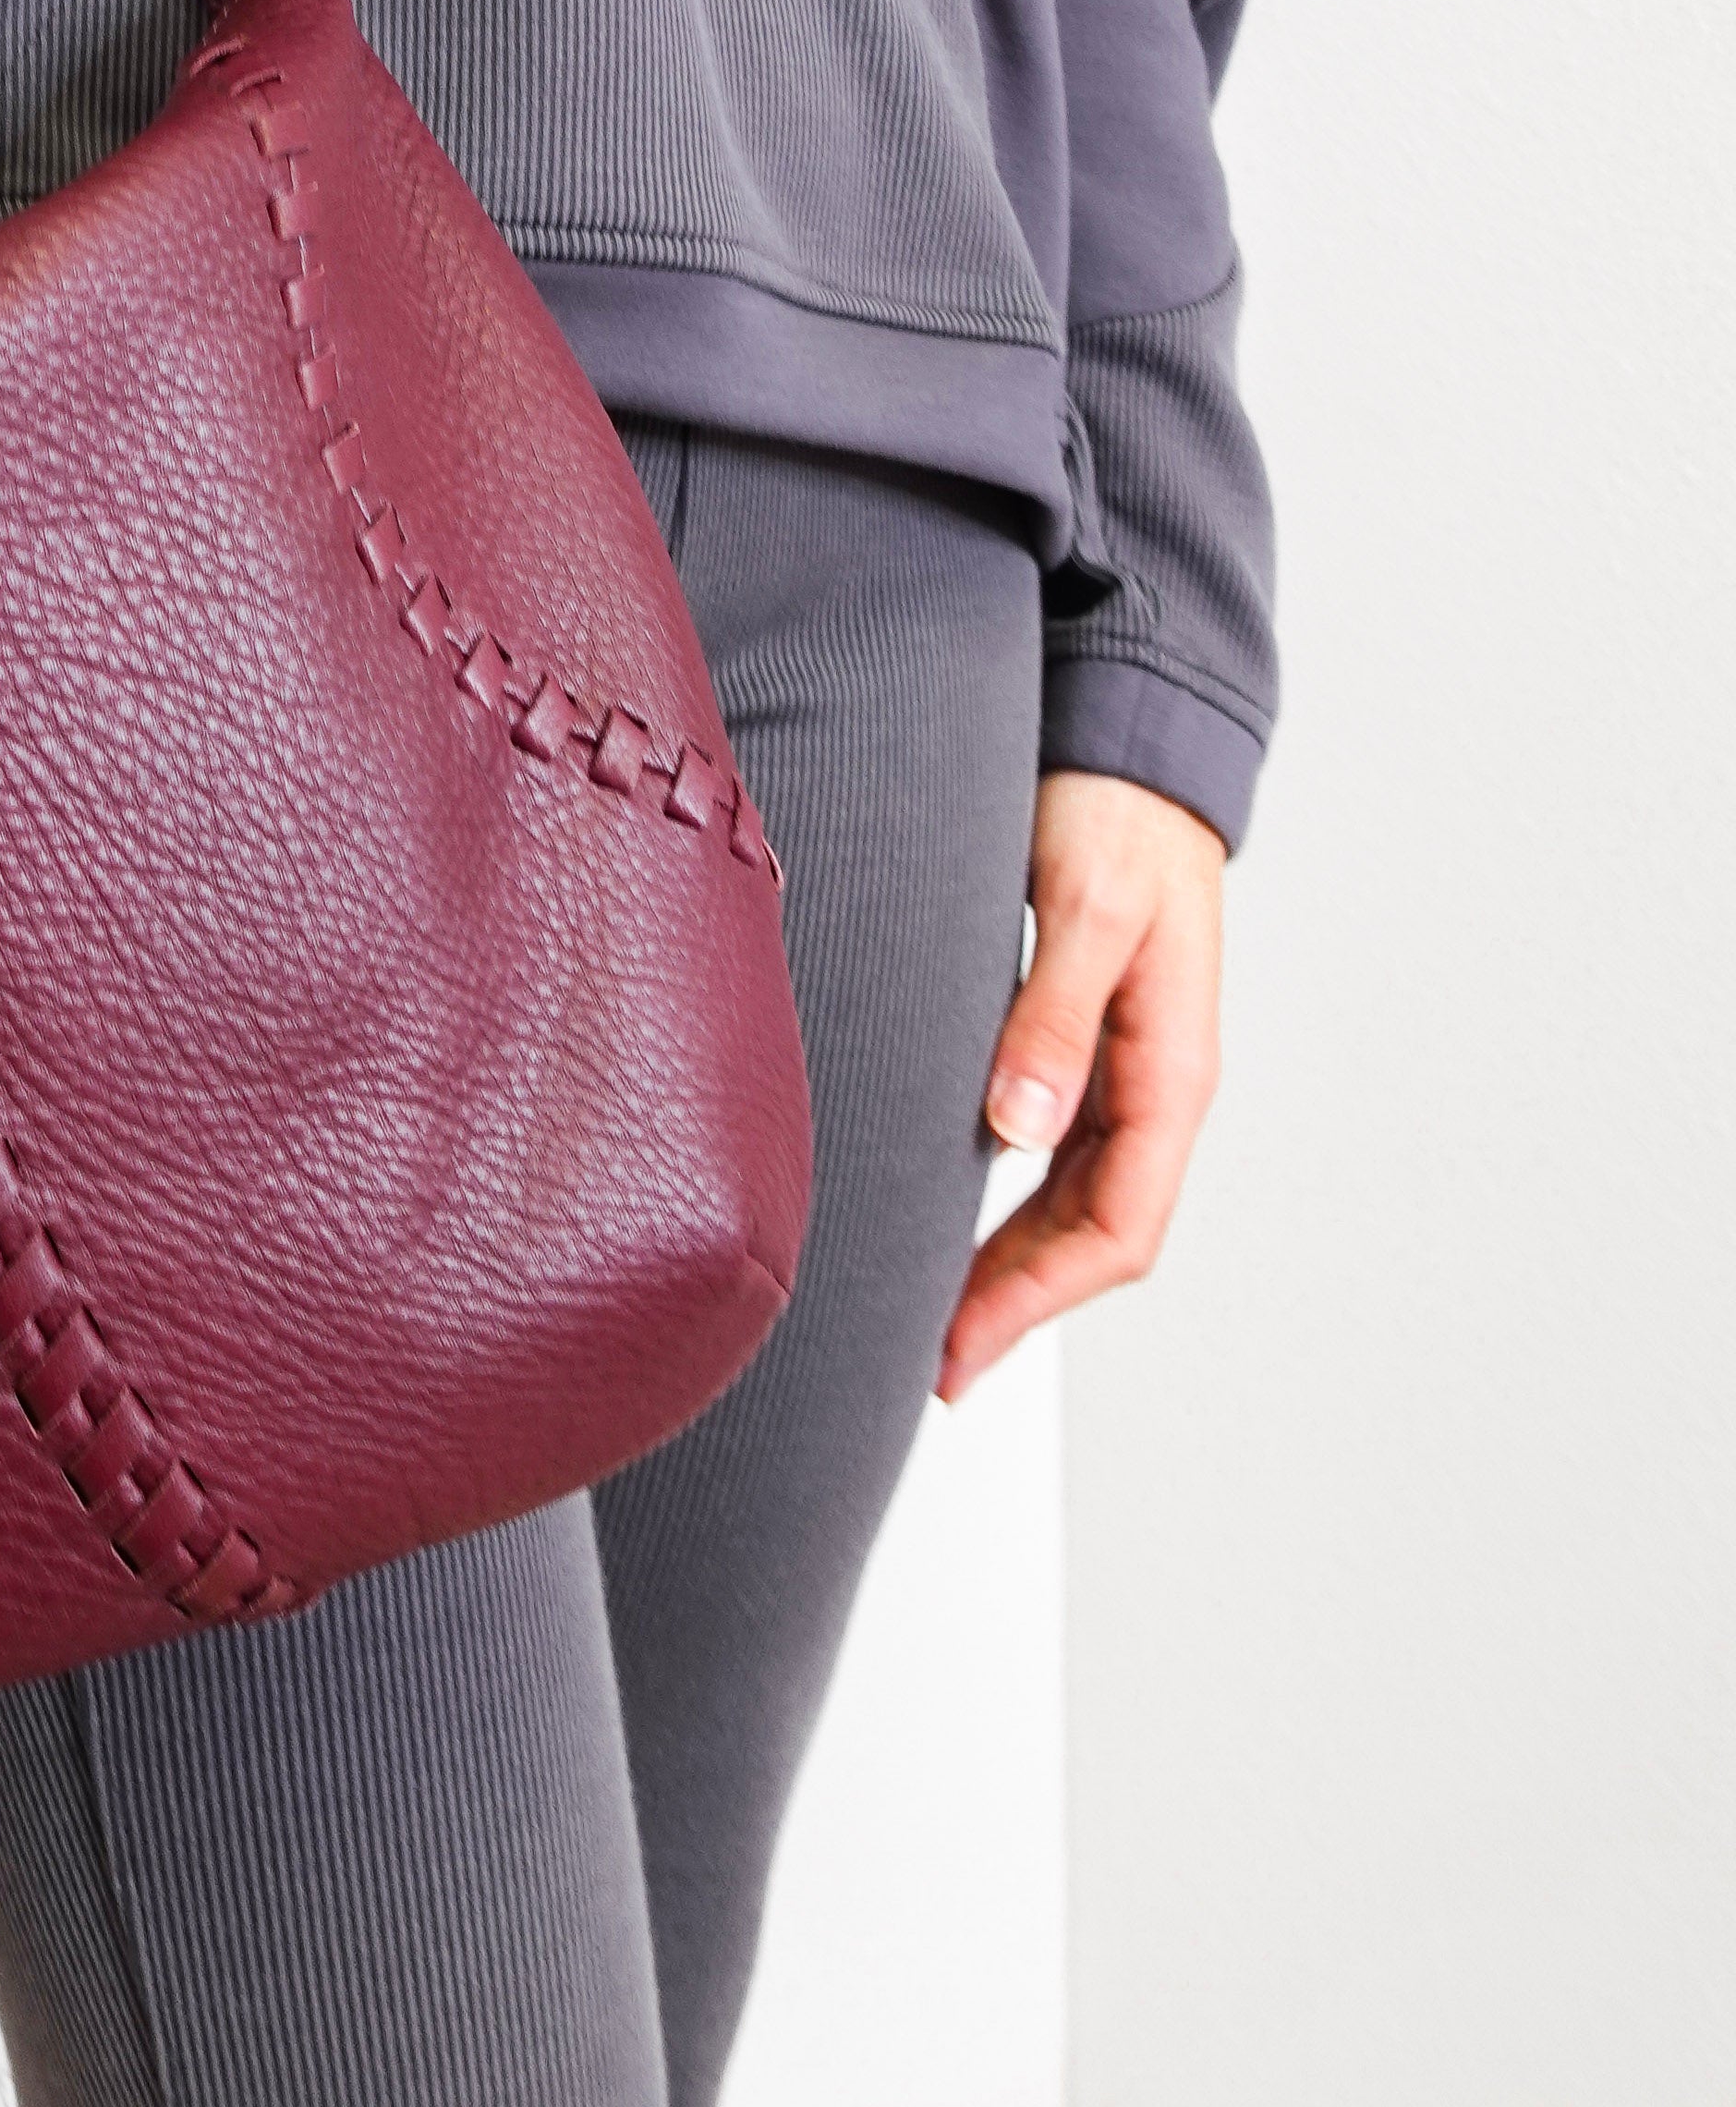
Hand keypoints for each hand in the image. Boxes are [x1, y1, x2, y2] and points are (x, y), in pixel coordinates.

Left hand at [938, 771, 1224, 1402]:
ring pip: (1077, 1198)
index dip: (1041, 1299)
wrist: (1133, 746)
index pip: (1118, 1226)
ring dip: (1016, 1259)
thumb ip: (1055, 1014)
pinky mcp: (1090, 1037)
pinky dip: (1014, 1199)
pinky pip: (1061, 1149)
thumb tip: (1022, 1127)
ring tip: (937, 1310)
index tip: (965, 1346)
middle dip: (1020, 1301)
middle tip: (934, 1360)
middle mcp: (1154, 1081)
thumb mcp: (1085, 907)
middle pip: (1097, 1230)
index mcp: (1171, 1067)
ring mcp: (1126, 1065)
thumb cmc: (1118, 813)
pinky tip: (960, 1212)